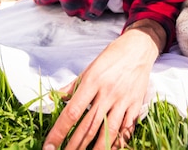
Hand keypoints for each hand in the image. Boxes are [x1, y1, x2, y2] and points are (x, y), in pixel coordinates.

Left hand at [43, 21, 163, 148]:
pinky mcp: (135, 105)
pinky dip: (117, 143)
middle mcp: (108, 92)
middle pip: (88, 126)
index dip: (59, 131)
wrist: (138, 48)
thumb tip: (54, 98)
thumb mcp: (89, 67)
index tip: (49, 146)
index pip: (72, 112)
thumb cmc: (111, 57)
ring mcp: (123, 100)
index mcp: (93, 81)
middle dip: (74, 146)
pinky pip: (126, 129)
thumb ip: (72, 86)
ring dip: (95, 149)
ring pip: (108, 132)